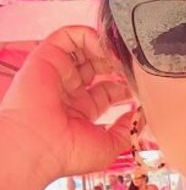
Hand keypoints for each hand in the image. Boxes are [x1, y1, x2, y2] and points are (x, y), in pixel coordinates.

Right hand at [1, 25, 133, 181]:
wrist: (39, 145)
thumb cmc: (69, 153)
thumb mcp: (109, 148)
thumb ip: (127, 130)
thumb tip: (140, 116)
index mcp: (81, 112)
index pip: (106, 91)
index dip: (124, 86)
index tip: (138, 86)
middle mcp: (68, 91)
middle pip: (97, 67)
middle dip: (116, 65)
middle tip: (131, 69)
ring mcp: (57, 74)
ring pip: (83, 49)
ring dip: (104, 49)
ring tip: (119, 57)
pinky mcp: (47, 58)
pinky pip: (67, 37)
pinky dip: (87, 36)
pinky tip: (103, 48)